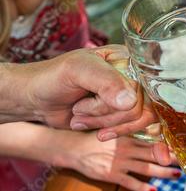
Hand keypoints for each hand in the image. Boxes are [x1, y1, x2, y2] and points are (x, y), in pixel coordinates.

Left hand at [22, 45, 144, 137]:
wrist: (36, 99)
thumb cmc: (53, 77)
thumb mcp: (77, 70)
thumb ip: (106, 81)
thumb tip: (131, 101)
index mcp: (129, 59)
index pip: (144, 82)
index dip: (122, 96)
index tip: (95, 97)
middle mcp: (134, 76)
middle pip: (140, 104)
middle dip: (105, 112)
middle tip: (80, 107)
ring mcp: (130, 97)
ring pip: (136, 119)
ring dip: (103, 121)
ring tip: (80, 114)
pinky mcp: (123, 115)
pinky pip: (131, 128)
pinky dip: (109, 131)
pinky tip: (89, 127)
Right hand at [58, 131, 178, 190]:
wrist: (74, 148)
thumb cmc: (95, 140)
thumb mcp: (114, 135)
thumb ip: (131, 138)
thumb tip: (149, 138)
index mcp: (129, 139)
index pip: (153, 144)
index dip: (167, 149)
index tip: (181, 152)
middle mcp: (127, 149)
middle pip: (154, 156)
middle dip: (170, 160)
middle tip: (185, 164)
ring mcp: (120, 162)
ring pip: (146, 168)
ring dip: (162, 173)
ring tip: (176, 176)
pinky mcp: (111, 174)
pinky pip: (130, 182)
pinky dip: (142, 187)